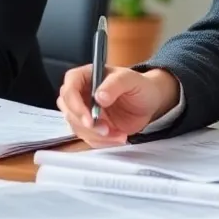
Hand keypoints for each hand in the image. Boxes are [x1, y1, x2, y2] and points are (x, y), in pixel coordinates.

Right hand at [57, 64, 179, 145]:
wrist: (150, 102)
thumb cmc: (139, 85)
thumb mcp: (130, 80)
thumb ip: (114, 84)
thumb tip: (99, 96)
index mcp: (86, 76)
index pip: (69, 88)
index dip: (74, 105)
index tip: (89, 119)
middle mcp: (81, 93)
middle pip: (68, 110)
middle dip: (85, 125)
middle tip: (106, 130)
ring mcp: (85, 111)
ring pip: (77, 127)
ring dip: (96, 135)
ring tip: (118, 134)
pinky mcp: (92, 127)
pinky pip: (89, 138)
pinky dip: (103, 142)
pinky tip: (119, 136)